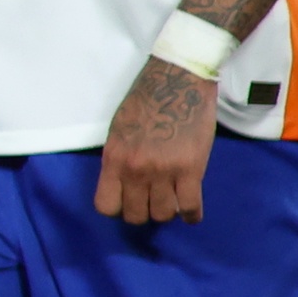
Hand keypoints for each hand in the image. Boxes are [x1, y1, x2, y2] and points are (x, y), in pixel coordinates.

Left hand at [96, 57, 218, 221]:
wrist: (178, 81)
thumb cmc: (146, 101)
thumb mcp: (118, 132)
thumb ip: (118, 160)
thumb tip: (122, 184)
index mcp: (113, 159)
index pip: (105, 205)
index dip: (117, 208)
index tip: (127, 201)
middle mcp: (134, 169)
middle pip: (135, 215)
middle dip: (143, 212)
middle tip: (152, 202)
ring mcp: (163, 171)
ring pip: (162, 214)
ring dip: (167, 212)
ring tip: (171, 202)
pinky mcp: (191, 169)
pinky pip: (189, 207)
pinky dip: (191, 215)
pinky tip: (190, 213)